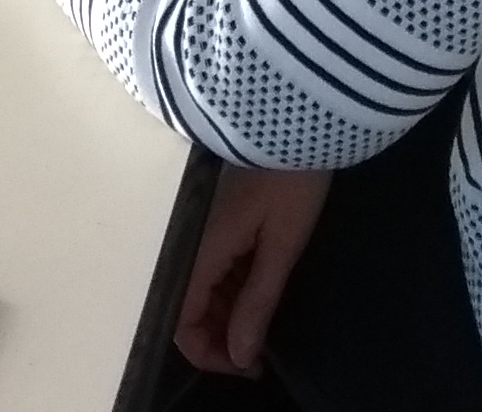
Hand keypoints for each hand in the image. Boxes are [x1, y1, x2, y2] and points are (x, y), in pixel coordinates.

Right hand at [171, 166, 333, 380]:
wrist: (300, 115)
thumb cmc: (293, 179)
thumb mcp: (282, 244)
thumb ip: (258, 300)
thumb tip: (240, 355)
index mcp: (203, 249)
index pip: (181, 321)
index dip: (209, 354)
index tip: (248, 366)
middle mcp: (196, 241)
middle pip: (191, 307)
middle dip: (223, 337)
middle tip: (265, 350)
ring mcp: (208, 227)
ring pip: (205, 289)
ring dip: (231, 312)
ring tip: (270, 320)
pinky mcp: (223, 216)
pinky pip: (219, 265)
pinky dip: (237, 285)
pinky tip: (266, 286)